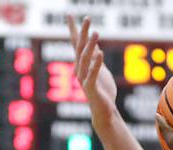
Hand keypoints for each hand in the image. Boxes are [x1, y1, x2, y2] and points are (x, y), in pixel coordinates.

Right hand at [67, 15, 117, 130]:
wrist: (103, 112)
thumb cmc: (102, 92)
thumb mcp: (100, 70)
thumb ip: (95, 58)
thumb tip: (94, 44)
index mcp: (82, 65)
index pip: (76, 44)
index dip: (73, 29)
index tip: (69, 14)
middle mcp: (79, 70)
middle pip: (79, 48)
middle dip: (82, 33)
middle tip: (87, 17)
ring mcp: (84, 79)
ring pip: (85, 60)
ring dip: (90, 46)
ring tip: (96, 33)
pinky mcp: (91, 88)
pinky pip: (93, 74)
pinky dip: (96, 63)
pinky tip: (100, 53)